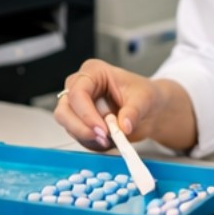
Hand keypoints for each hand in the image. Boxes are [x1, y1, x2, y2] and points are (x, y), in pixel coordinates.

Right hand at [53, 58, 173, 150]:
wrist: (149, 109)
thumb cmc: (144, 95)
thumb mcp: (144, 99)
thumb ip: (133, 111)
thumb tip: (124, 126)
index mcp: (94, 72)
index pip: (78, 92)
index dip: (87, 114)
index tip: (103, 129)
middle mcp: (80, 86)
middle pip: (64, 110)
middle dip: (82, 128)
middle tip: (104, 138)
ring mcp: (77, 105)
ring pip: (67, 125)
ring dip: (86, 136)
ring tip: (110, 139)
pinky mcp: (79, 122)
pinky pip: (77, 136)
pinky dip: (91, 142)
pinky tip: (108, 141)